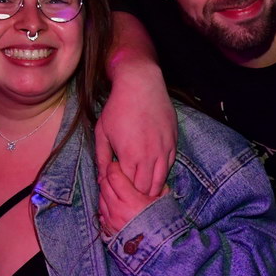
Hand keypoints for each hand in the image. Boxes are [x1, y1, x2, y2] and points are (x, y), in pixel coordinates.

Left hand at [95, 62, 176, 195]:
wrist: (141, 84)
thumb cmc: (118, 108)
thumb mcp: (102, 133)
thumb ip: (101, 158)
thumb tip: (101, 178)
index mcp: (130, 156)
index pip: (129, 188)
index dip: (122, 188)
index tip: (116, 182)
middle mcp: (150, 156)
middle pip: (146, 189)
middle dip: (137, 191)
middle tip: (128, 184)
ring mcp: (164, 150)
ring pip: (161, 180)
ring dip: (151, 185)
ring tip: (140, 180)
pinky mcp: (173, 142)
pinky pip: (170, 166)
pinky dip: (162, 171)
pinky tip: (152, 168)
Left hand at [99, 161, 168, 234]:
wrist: (159, 250)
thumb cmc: (163, 225)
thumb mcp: (164, 204)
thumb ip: (160, 189)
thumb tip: (158, 181)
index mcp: (132, 200)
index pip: (114, 175)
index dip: (114, 167)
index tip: (118, 165)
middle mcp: (118, 209)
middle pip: (104, 183)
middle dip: (108, 176)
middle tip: (115, 174)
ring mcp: (111, 219)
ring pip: (100, 196)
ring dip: (106, 189)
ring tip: (115, 189)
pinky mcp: (108, 228)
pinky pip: (101, 210)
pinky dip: (105, 203)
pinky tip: (113, 202)